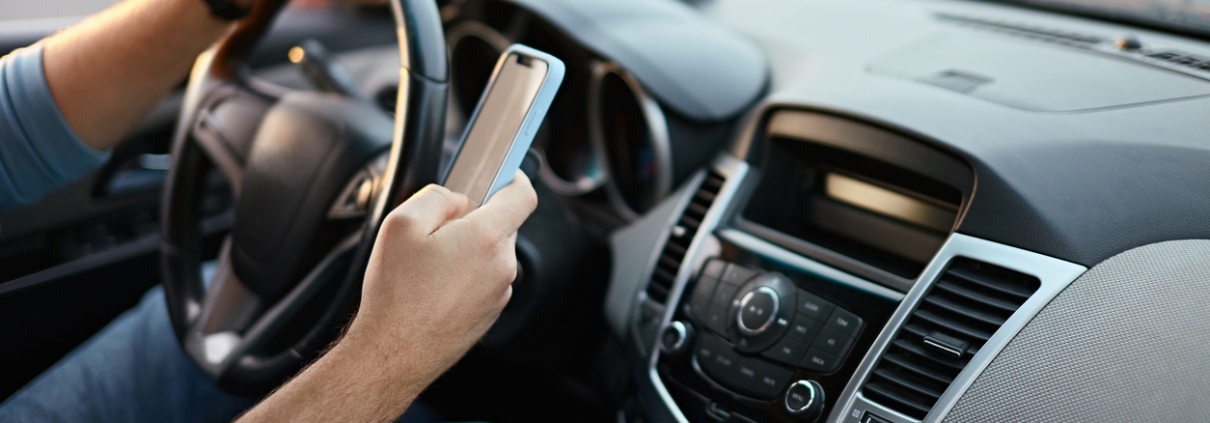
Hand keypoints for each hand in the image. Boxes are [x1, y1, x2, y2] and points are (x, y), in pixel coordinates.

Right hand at [346, 171, 537, 384]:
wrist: (393, 353)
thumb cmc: (396, 295)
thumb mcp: (401, 224)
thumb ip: (437, 197)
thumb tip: (457, 198)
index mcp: (486, 238)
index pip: (523, 196)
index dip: (513, 178)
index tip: (503, 173)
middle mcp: (501, 266)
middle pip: (502, 225)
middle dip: (474, 219)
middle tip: (436, 230)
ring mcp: (498, 292)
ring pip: (490, 254)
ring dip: (467, 250)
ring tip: (428, 267)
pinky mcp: (489, 313)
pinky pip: (483, 280)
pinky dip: (464, 276)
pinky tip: (432, 288)